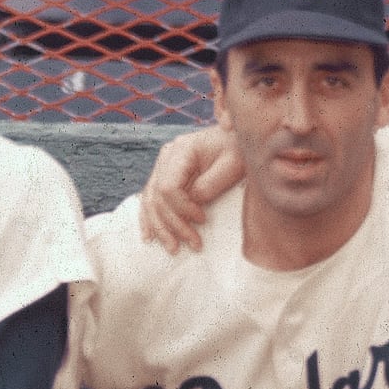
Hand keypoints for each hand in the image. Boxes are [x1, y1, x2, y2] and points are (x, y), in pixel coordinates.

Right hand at [141, 124, 242, 253]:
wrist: (238, 139)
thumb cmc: (238, 150)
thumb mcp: (232, 165)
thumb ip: (210, 185)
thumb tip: (193, 204)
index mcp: (181, 150)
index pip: (168, 187)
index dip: (182, 209)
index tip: (203, 220)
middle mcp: (166, 157)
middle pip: (157, 198)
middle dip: (173, 225)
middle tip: (193, 243)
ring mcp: (163, 166)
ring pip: (151, 202)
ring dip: (161, 228)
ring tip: (173, 248)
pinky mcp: (165, 176)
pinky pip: (150, 200)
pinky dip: (150, 219)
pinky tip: (150, 236)